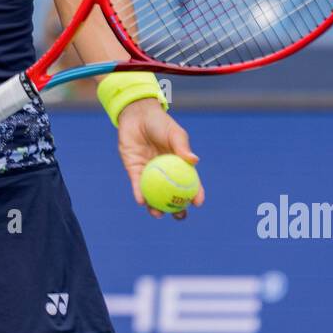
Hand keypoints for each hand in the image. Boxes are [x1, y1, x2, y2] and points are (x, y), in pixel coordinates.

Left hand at [115, 98, 203, 219]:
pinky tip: (141, 201)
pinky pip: (137, 186)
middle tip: (179, 216)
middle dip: (176, 210)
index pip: (189, 184)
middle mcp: (165, 173)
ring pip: (154, 195)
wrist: (137, 116)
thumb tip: (195, 161)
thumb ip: (182, 147)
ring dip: (156, 207)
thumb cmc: (159, 123)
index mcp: (179, 166)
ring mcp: (150, 173)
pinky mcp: (134, 171)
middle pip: (172, 196)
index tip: (198, 203)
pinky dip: (139, 194)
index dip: (195, 195)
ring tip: (158, 214)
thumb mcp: (174, 134)